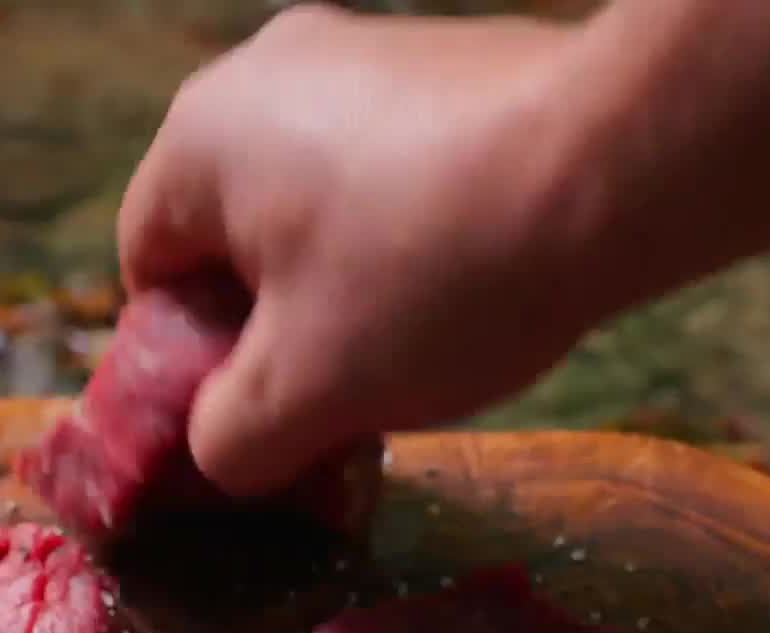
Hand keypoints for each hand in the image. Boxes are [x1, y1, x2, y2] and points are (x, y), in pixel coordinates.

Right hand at [119, 4, 601, 496]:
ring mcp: (362, 48)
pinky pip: (393, 165)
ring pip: (317, 202)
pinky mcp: (446, 55)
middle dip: (275, 323)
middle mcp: (264, 69)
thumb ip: (228, 441)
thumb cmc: (433, 276)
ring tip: (421, 338)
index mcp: (198, 138)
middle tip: (340, 390)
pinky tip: (475, 274)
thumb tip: (221, 447)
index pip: (148, 271)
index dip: (189, 362)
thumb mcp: (305, 396)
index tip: (258, 411)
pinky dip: (412, 229)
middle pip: (233, 233)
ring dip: (346, 283)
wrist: (621, 161)